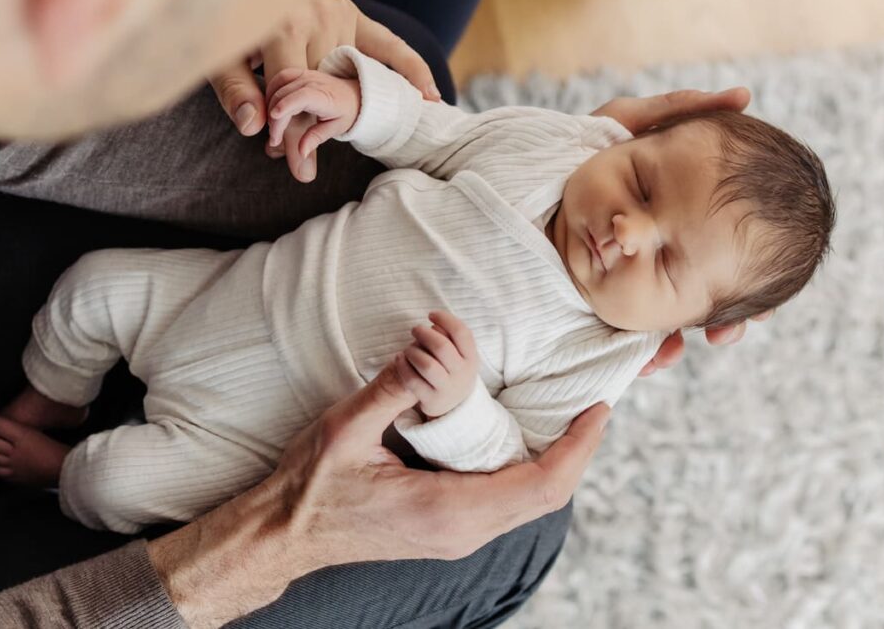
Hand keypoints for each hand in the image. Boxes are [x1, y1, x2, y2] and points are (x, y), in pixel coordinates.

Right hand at [149, 358, 609, 627]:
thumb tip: (427, 347)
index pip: (540, 483)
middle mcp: (462, 531)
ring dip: (557, 464)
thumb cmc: (311, 487)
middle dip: (578, 453)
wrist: (284, 536)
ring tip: (571, 422)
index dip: (578, 447)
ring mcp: (456, 536)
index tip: (600, 410)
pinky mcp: (447, 531)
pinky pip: (508, 505)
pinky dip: (530, 473)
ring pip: (530, 505)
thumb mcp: (348, 429)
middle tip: (595, 409)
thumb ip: (394, 387)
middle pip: (546, 498)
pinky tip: (527, 443)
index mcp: (447, 509)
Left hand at [208, 0, 439, 172]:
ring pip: (349, 77)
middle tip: (298, 156)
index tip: (292, 163)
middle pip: (324, 88)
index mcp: (280, 24)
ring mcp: (340, 14)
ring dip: (341, 103)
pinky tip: (430, 96)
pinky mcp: (354, 14)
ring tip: (336, 130)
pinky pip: (391, 45)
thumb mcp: (219, 57)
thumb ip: (237, 92)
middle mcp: (316, 16)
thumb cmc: (228, 26)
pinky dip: (412, 70)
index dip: (289, 127)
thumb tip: (255, 127)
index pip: (293, 89)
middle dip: (310, 122)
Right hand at [265, 68, 359, 179]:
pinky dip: (271, 91)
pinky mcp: (299, 72)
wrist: (354, 94)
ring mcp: (305, 74)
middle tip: (275, 139)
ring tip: (273, 125)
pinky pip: (280, 78)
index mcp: (325, 97)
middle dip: (274, 118)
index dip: (286, 106)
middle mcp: (313, 82)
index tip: (273, 119)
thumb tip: (301, 152)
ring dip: (270, 104)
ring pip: (279, 85)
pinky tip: (271, 108)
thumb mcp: (335, 128)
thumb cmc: (345, 113)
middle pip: (285, 95)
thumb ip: (316, 138)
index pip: (302, 97)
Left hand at [395, 311, 479, 417]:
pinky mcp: (432, 401)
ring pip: (427, 365)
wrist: (451, 403)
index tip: (431, 314)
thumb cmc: (451, 368)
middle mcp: (463, 374)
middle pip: (442, 347)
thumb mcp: (458, 354)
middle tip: (415, 330)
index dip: (445, 319)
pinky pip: (412, 381)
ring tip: (407, 349)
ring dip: (412, 352)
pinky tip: (399, 359)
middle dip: (424, 334)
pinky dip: (403, 367)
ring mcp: (448, 389)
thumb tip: (436, 324)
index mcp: (472, 358)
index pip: (462, 333)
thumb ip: (450, 336)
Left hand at [592, 86, 766, 375]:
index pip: (716, 258)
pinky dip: (630, 349)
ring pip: (654, 322)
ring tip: (672, 350)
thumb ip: (678, 109)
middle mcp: (649, 257)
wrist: (518, 169)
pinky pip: (612, 330)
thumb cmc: (579, 142)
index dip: (745, 285)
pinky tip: (641, 356)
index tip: (757, 304)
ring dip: (668, 343)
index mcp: (668, 227)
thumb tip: (741, 99)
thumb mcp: (627, 119)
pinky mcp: (587, 294)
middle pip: (692, 298)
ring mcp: (619, 278)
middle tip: (725, 332)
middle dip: (714, 320)